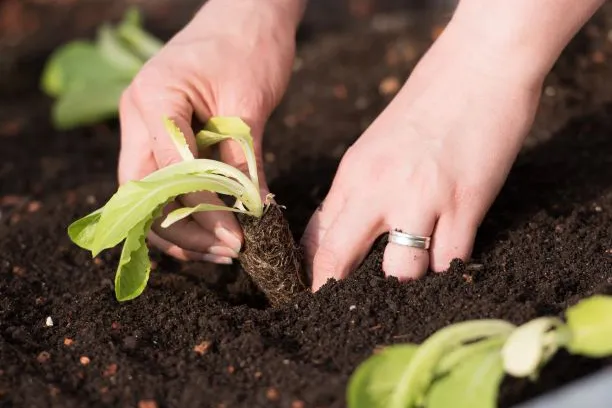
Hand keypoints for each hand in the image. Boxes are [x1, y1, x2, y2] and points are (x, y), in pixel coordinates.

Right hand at [118, 0, 299, 263]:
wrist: (247, 14)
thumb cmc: (250, 47)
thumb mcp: (250, 104)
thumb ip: (243, 159)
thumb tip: (252, 214)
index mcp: (154, 99)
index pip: (170, 173)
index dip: (204, 212)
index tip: (237, 239)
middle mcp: (137, 115)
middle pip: (143, 192)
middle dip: (183, 231)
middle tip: (228, 253)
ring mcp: (143, 126)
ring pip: (147, 194)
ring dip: (181, 228)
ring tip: (222, 252)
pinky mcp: (160, 135)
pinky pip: (161, 182)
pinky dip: (183, 211)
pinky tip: (210, 232)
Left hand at [301, 21, 544, 289]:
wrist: (477, 68)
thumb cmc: (426, 106)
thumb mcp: (374, 146)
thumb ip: (357, 192)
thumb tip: (335, 235)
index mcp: (353, 173)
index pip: (318, 236)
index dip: (314, 270)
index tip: (315, 291)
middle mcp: (378, 189)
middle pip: (339, 258)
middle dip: (335, 290)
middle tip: (342, 307)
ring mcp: (421, 199)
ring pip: (400, 273)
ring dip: (407, 280)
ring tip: (417, 268)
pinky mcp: (464, 204)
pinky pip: (448, 261)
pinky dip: (448, 266)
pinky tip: (450, 252)